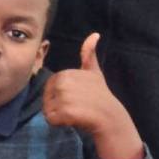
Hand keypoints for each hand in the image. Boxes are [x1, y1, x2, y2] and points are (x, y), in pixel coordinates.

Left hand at [44, 33, 142, 158]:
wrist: (112, 119)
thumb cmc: (100, 97)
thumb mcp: (94, 73)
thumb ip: (89, 55)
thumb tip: (94, 34)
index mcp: (68, 73)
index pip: (50, 87)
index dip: (59, 96)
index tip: (76, 98)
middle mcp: (65, 83)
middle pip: (46, 98)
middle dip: (56, 106)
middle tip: (76, 107)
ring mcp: (66, 97)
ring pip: (47, 110)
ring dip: (58, 116)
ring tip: (76, 114)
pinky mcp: (66, 112)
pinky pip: (50, 120)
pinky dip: (59, 124)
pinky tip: (73, 121)